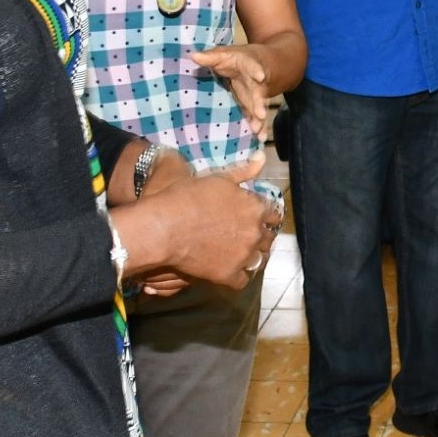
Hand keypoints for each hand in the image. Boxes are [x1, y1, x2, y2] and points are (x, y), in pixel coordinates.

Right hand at [125, 156, 281, 294]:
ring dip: (252, 256)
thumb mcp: (217, 178)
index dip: (264, 215)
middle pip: (268, 238)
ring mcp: (243, 256)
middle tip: (244, 235)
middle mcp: (255, 233)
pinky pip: (242, 280)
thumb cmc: (187, 197)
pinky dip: (237, 275)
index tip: (255, 217)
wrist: (163, 227)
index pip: (274, 214)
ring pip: (259, 260)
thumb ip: (243, 170)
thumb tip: (262, 156)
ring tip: (239, 253)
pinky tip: (229, 269)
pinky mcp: (229, 275)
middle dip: (260, 236)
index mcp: (255, 208)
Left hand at [186, 44, 273, 132]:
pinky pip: (256, 117)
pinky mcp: (253, 106)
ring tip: (257, 131)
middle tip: (260, 114)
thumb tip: (193, 56)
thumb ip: (211, 56)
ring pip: (258, 107)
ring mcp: (255, 95)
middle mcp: (255, 82)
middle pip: (258, 92)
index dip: (256, 71)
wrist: (258, 63)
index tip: (260, 76)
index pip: (252, 67)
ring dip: (259, 119)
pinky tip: (260, 138)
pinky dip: (259, 127)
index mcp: (248, 65)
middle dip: (259, 103)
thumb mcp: (225, 54)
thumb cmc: (236, 58)